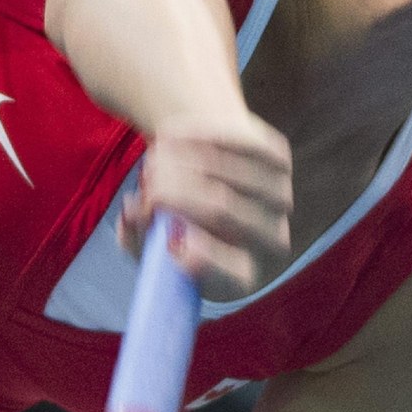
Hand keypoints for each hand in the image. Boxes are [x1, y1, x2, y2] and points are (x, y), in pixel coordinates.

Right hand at [118, 113, 292, 299]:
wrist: (207, 173)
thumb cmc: (174, 218)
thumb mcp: (151, 240)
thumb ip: (138, 236)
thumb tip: (132, 215)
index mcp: (241, 277)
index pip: (234, 275)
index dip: (206, 259)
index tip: (170, 243)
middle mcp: (269, 239)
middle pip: (226, 213)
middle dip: (179, 193)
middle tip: (146, 182)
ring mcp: (279, 198)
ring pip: (232, 175)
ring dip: (186, 162)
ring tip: (153, 157)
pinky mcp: (279, 160)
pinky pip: (241, 145)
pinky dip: (203, 137)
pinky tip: (171, 135)